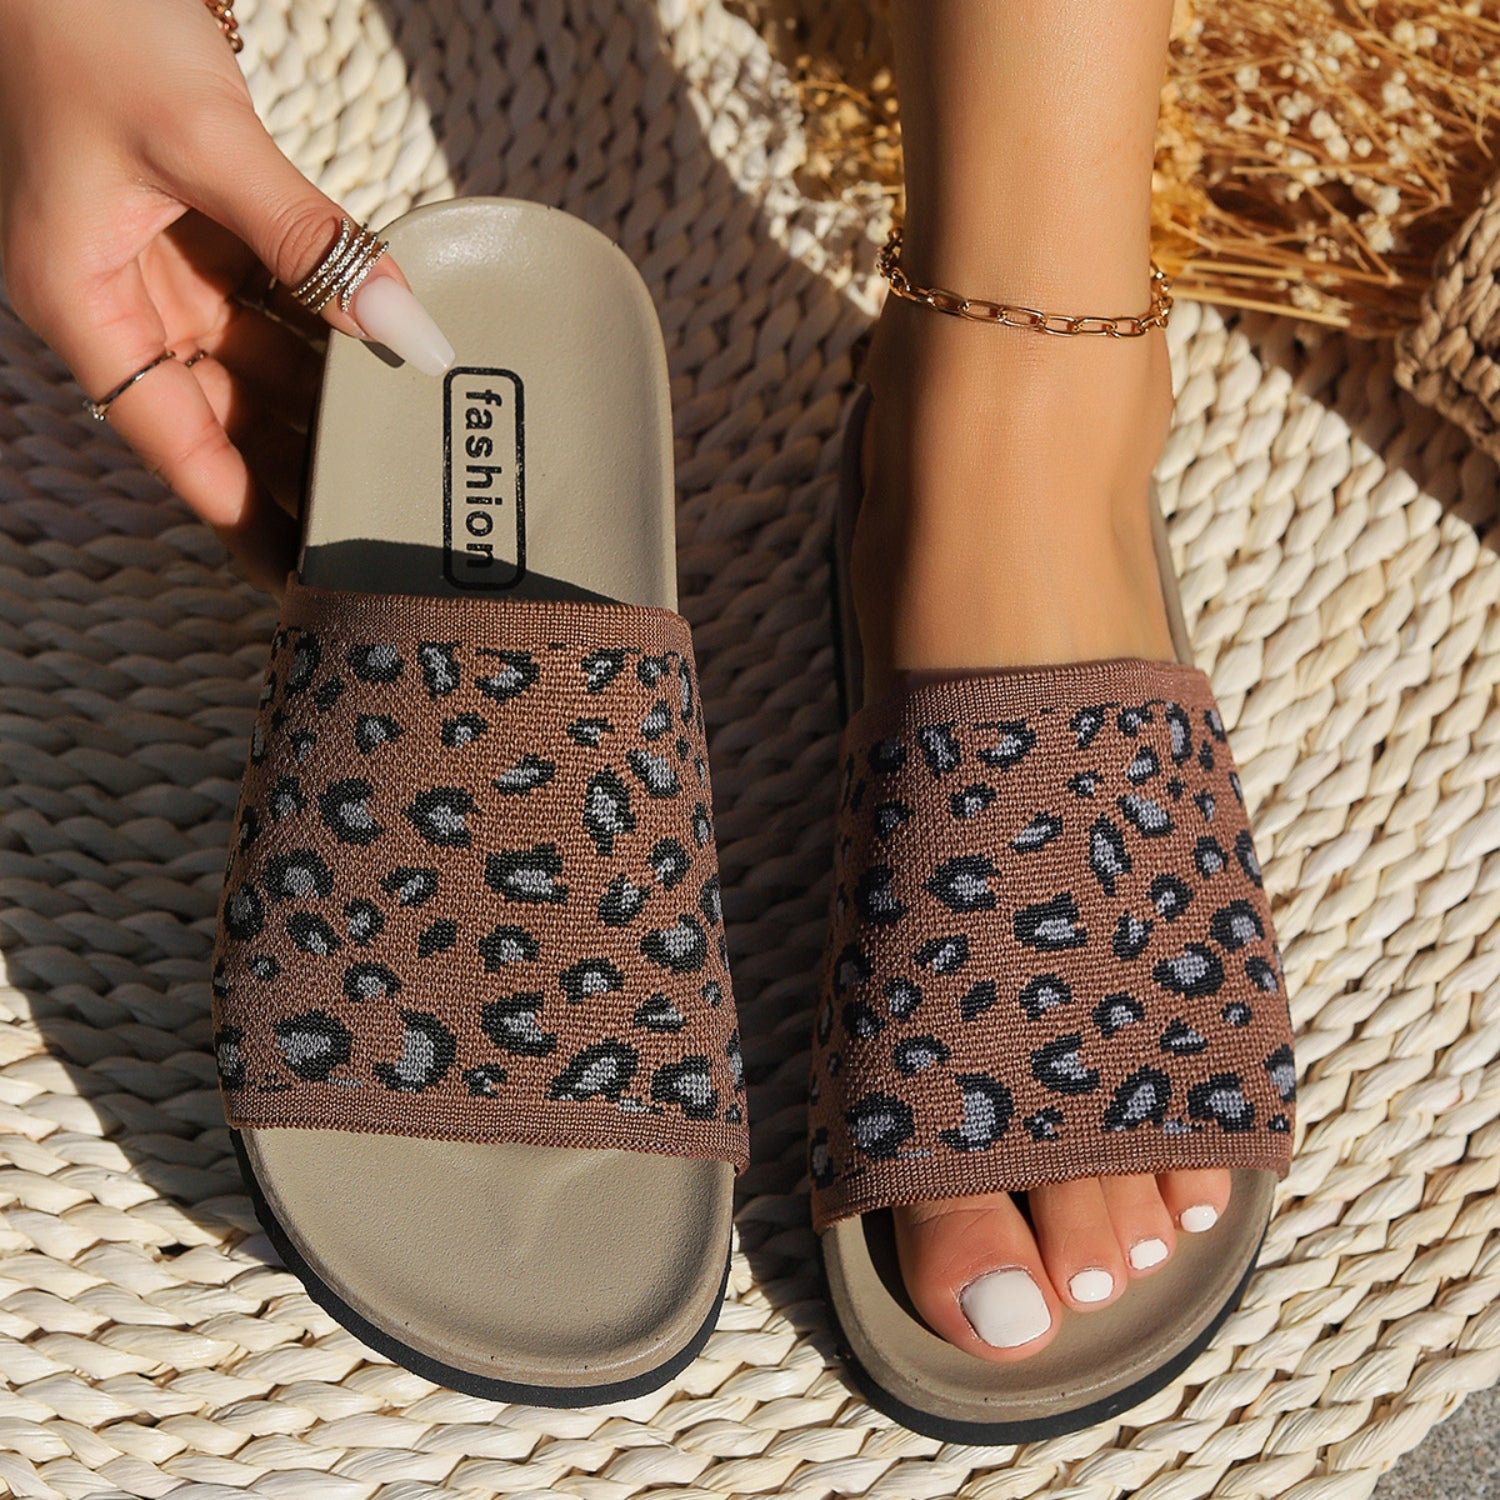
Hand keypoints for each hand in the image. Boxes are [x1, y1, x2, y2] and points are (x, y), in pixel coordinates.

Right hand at [0, 0, 452, 591]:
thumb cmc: (78, 17)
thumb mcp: (202, 139)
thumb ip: (309, 239)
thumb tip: (405, 328)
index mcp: (81, 300)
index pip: (170, 440)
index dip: (236, 511)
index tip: (296, 577)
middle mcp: (117, 294)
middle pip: (219, 411)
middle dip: (293, 466)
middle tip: (376, 524)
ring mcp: (157, 259)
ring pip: (251, 358)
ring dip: (319, 401)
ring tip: (396, 456)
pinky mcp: (195, 220)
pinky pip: (270, 294)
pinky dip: (324, 325)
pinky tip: (384, 357)